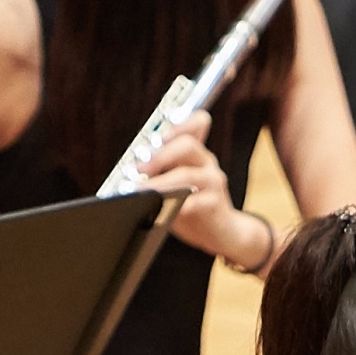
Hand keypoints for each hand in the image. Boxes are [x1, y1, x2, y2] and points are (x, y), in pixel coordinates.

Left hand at [137, 110, 263, 264]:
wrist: (222, 232)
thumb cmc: (192, 204)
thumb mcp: (177, 182)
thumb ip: (160, 168)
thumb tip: (134, 163)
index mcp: (196, 152)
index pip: (197, 123)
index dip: (179, 123)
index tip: (158, 133)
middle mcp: (207, 162)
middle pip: (188, 145)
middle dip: (160, 155)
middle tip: (140, 168)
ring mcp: (213, 182)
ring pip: (186, 174)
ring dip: (161, 182)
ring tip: (142, 191)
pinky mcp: (215, 204)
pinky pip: (193, 202)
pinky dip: (175, 204)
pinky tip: (162, 208)